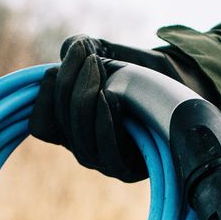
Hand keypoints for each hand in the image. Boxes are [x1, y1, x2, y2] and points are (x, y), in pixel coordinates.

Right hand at [28, 35, 208, 182]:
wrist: (180, 90)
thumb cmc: (141, 74)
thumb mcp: (107, 54)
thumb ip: (81, 49)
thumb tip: (66, 49)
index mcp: (68, 126)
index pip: (40, 123)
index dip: (47, 90)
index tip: (73, 54)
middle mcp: (81, 146)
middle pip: (60, 124)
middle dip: (70, 84)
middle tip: (89, 54)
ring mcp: (102, 161)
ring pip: (80, 139)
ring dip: (85, 100)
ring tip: (98, 69)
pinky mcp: (127, 171)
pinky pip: (107, 154)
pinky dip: (104, 123)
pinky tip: (109, 98)